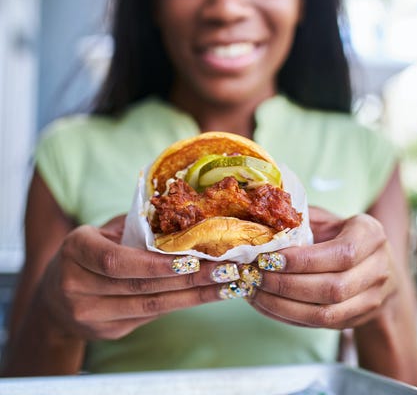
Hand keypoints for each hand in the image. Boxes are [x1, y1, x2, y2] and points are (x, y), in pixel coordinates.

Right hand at [37, 216, 238, 340]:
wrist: (56, 294)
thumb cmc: (91, 250)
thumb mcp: (105, 231)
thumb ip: (138, 226)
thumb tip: (189, 219)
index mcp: (75, 250)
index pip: (116, 261)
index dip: (155, 263)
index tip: (193, 258)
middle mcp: (76, 286)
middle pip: (140, 287)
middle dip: (188, 279)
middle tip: (224, 269)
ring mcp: (89, 315)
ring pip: (149, 307)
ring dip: (193, 296)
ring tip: (225, 285)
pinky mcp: (107, 332)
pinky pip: (149, 317)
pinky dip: (180, 305)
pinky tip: (205, 295)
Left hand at [249, 206, 396, 328]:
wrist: (374, 264)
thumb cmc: (340, 233)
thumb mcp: (326, 218)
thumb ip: (301, 220)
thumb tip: (263, 227)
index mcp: (370, 235)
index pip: (341, 254)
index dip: (304, 260)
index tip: (270, 259)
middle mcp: (378, 269)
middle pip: (333, 288)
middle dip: (287, 285)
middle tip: (256, 276)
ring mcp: (370, 299)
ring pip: (326, 314)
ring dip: (284, 306)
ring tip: (255, 292)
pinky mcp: (355, 320)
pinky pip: (318, 325)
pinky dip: (287, 316)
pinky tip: (264, 304)